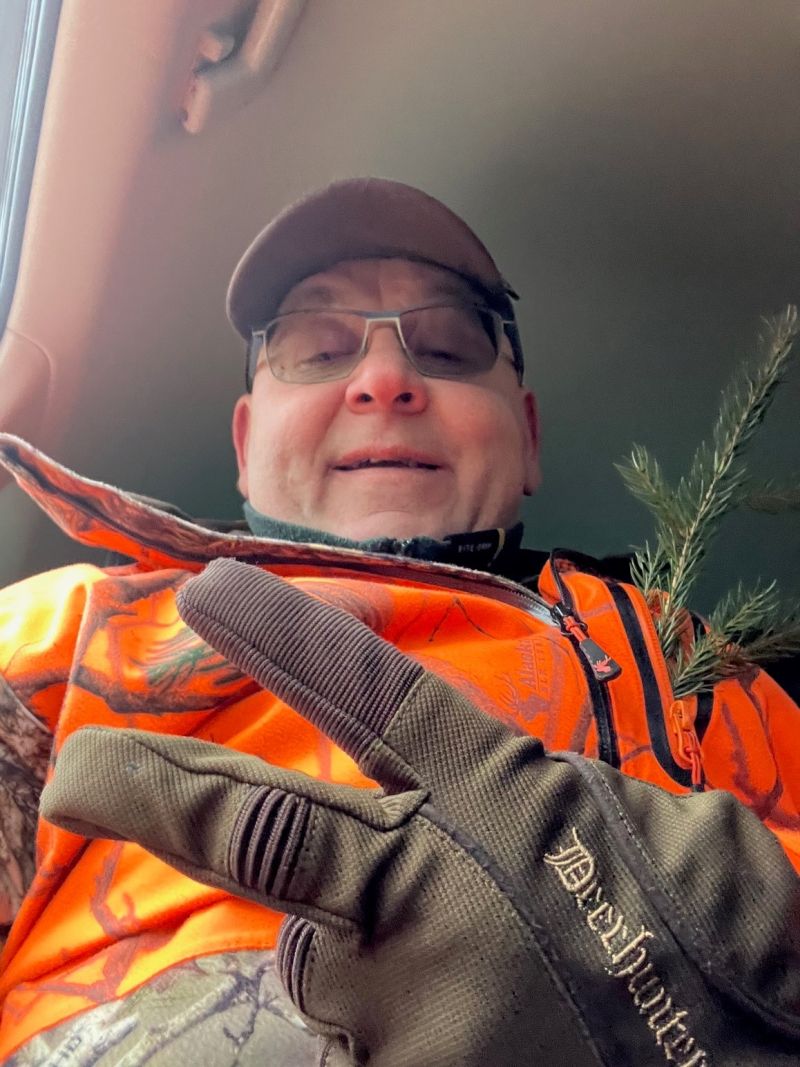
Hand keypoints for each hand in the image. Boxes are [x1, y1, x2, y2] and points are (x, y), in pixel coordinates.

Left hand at [41, 559, 799, 1065]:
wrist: (756, 1029)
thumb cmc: (680, 910)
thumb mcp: (581, 812)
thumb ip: (473, 800)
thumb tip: (385, 815)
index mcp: (499, 792)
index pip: (372, 694)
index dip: (283, 639)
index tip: (204, 590)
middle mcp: (434, 890)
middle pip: (262, 832)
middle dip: (158, 793)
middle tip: (85, 770)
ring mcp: (408, 1001)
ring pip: (324, 966)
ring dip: (359, 952)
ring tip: (465, 968)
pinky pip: (360, 1039)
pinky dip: (387, 1021)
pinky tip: (459, 1017)